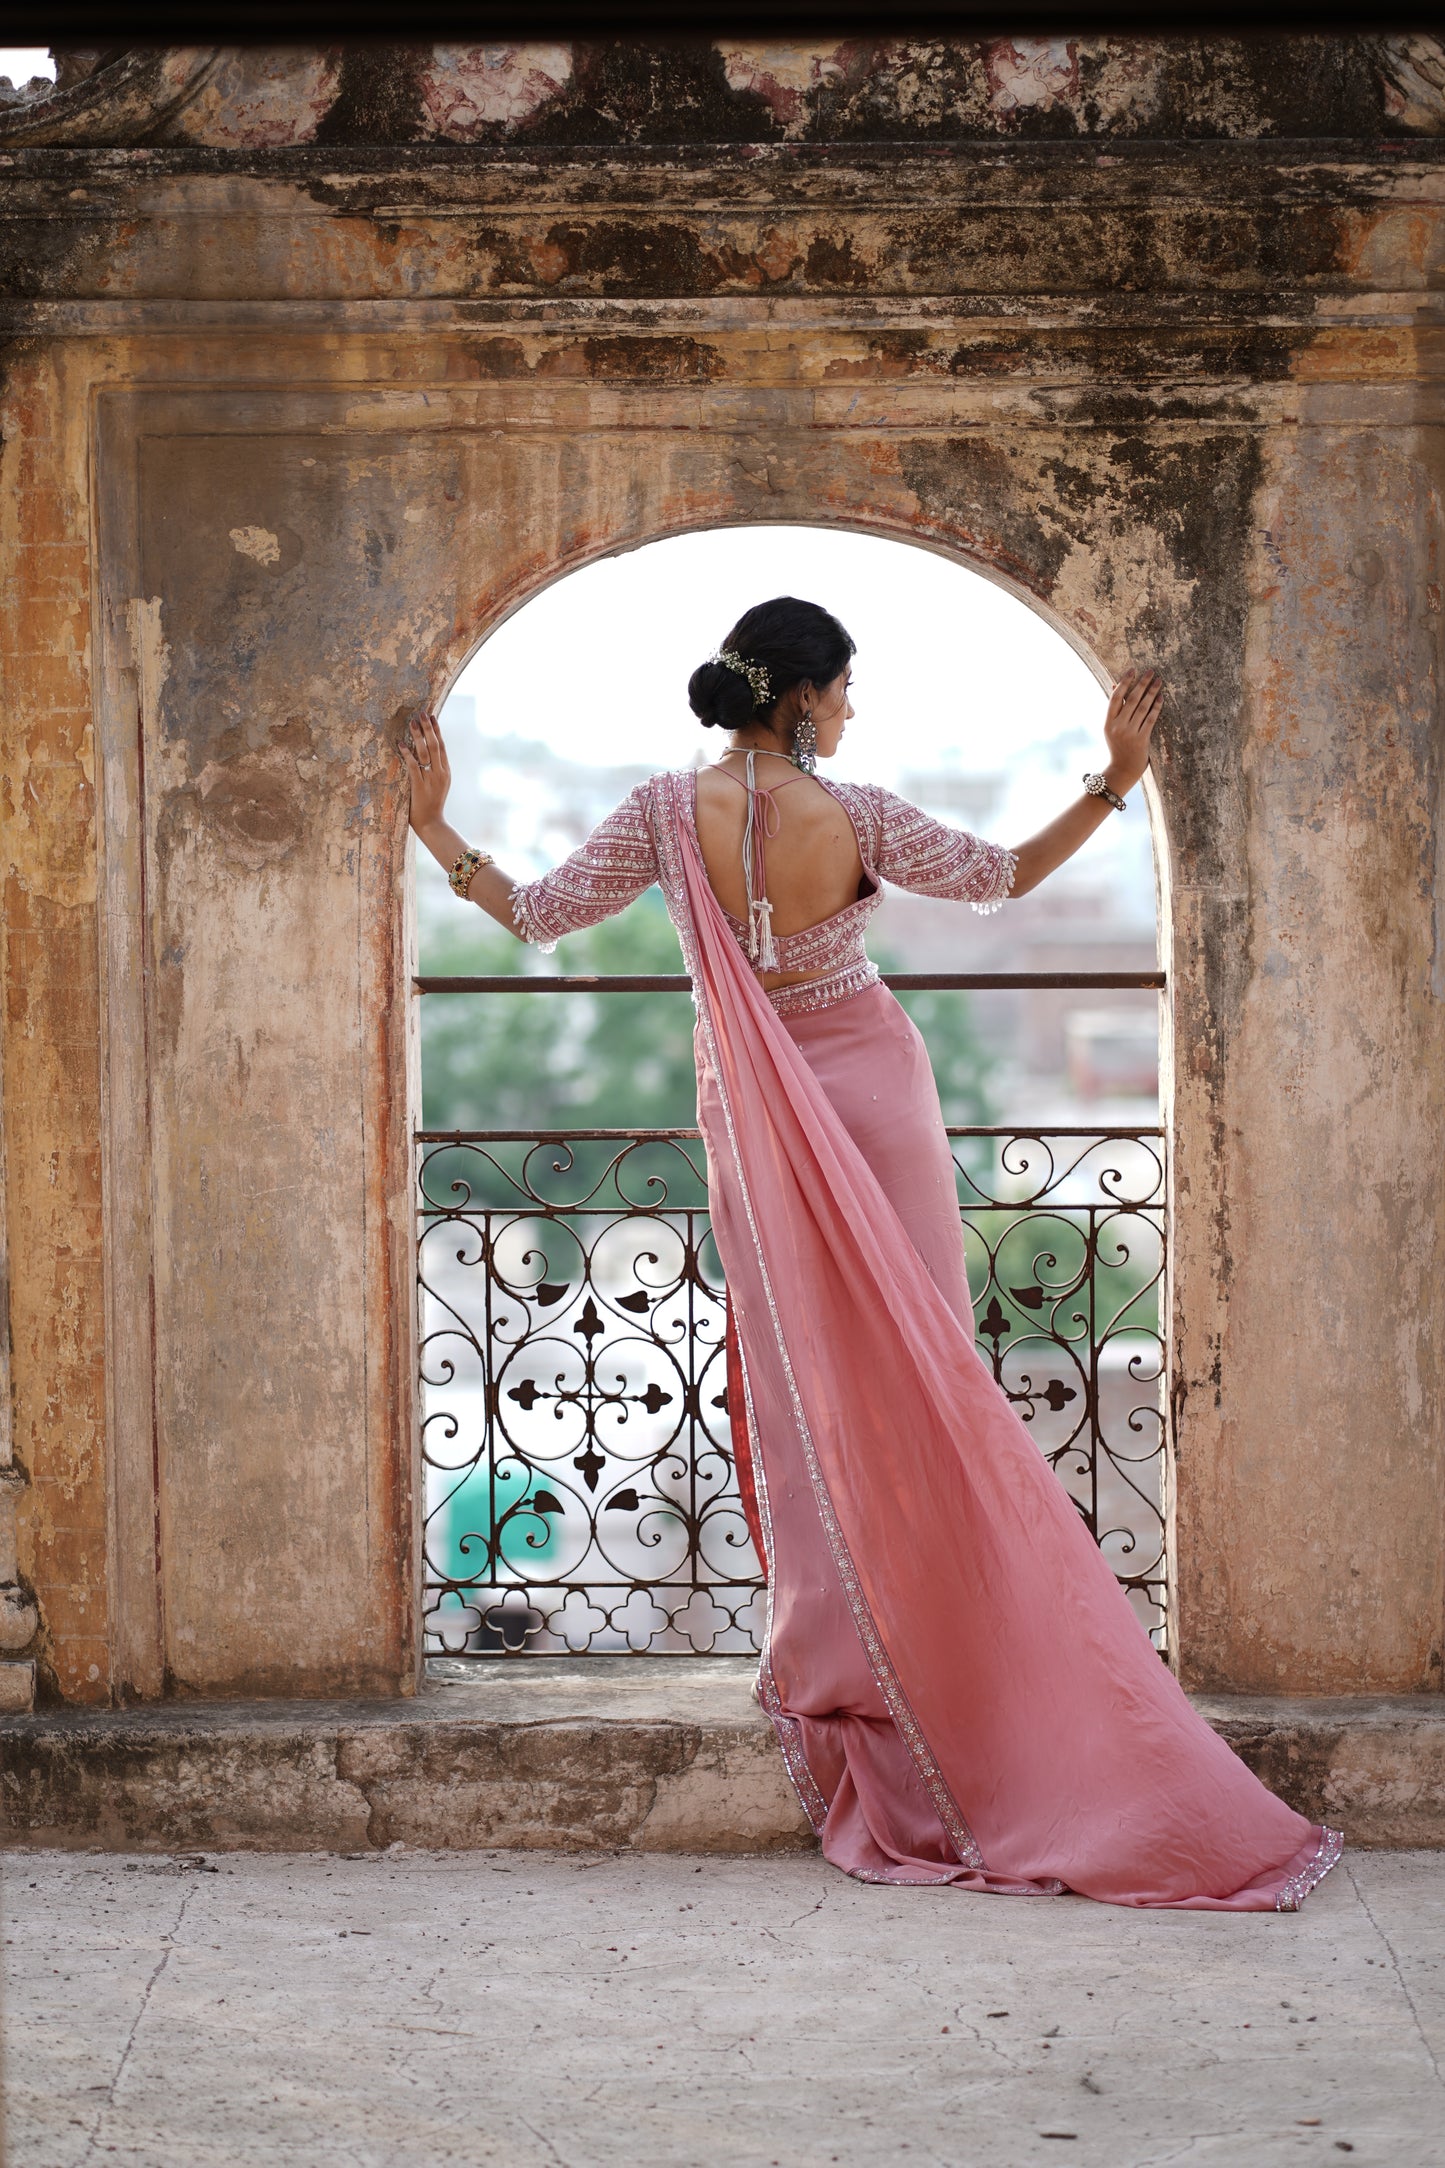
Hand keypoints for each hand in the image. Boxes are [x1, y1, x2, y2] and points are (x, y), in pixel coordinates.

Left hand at [399, 710, 450, 834]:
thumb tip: (426, 756)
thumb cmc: (431, 806)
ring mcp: (431, 780)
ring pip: (426, 752)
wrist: (432, 825)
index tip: (432, 716)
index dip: (437, 730)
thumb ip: (435, 771)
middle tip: (422, 712)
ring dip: (418, 736)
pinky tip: (400, 743)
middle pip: (435, 745)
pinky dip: (407, 754)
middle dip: (428, 728)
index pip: (442, 746)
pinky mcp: (419, 786)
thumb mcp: (438, 786)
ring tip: (412, 722)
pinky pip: (413, 766)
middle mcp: (440, 773)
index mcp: (446, 772)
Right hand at [1101, 667, 1163, 792]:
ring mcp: (1129, 733)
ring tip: (1159, 681)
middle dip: (1142, 683)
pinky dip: (1156, 707)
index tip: (1133, 670)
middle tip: (1150, 671)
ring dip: (1152, 692)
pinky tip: (1161, 698)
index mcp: (1108, 722)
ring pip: (1142, 708)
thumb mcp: (1111, 728)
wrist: (1122, 770)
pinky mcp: (1141, 740)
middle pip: (1131, 699)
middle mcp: (1117, 726)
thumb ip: (1114, 708)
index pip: (1115, 697)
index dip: (1124, 682)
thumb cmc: (1118, 747)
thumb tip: (1114, 685)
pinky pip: (1150, 719)